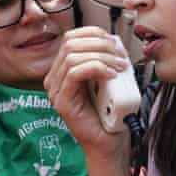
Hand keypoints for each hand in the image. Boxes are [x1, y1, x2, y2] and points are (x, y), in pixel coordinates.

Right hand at [44, 26, 130, 159]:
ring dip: (102, 57)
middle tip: (120, 56)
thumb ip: (105, 60)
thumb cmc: (110, 112)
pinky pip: (74, 73)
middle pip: (71, 43)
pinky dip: (96, 68)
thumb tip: (114, 42)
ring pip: (73, 56)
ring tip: (119, 67)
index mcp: (64, 69)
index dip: (94, 34)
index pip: (72, 38)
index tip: (114, 42)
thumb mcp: (109, 78)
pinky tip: (111, 75)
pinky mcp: (61, 101)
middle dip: (100, 44)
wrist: (109, 141)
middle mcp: (55, 78)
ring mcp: (56, 90)